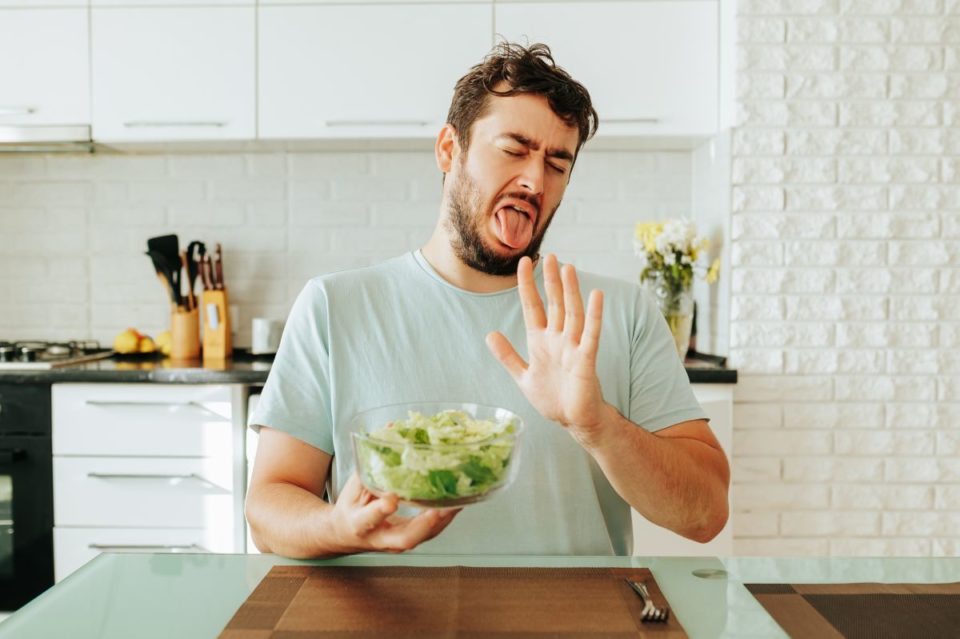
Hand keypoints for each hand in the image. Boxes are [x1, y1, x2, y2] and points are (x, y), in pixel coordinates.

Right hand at [330, 473, 460, 553]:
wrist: (347, 533)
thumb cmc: (352, 506)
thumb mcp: (353, 486)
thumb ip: (370, 461)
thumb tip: (392, 428)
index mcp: (360, 524)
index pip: (369, 520)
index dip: (380, 510)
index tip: (391, 499)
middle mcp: (381, 538)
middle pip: (404, 539)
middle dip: (424, 525)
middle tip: (440, 509)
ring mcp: (398, 543)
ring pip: (423, 537)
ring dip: (442, 520)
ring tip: (458, 501)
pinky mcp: (412, 539)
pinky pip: (431, 532)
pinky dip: (445, 518)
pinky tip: (457, 503)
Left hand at [486, 254, 608, 445]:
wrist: (573, 421)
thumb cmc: (552, 398)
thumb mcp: (523, 376)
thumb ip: (507, 356)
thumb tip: (489, 334)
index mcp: (541, 341)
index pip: (533, 307)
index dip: (527, 285)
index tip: (523, 263)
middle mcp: (558, 339)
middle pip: (554, 304)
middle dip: (550, 281)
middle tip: (550, 255)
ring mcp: (573, 348)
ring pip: (572, 313)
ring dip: (570, 291)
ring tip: (568, 268)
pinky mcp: (586, 360)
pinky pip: (591, 335)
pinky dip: (595, 316)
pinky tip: (596, 296)